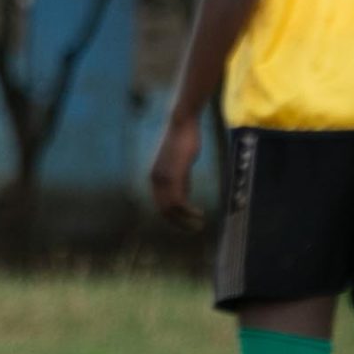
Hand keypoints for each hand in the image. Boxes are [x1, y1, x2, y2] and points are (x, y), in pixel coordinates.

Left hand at [150, 111, 205, 230]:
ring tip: (199, 225)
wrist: (182, 124)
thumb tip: (185, 196)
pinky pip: (180, 202)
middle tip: (193, 229)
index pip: (160, 204)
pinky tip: (199, 214)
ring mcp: (163, 178)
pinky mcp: (174, 176)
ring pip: (171, 209)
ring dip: (185, 220)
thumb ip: (180, 181)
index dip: (172, 217)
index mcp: (154, 177)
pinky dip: (189, 212)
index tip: (185, 223)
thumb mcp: (180, 165)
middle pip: (163, 210)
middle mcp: (155, 180)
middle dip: (178, 223)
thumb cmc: (184, 141)